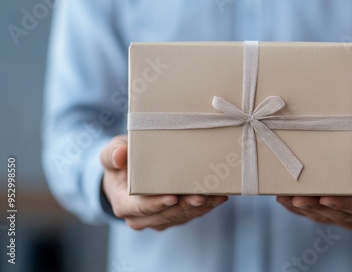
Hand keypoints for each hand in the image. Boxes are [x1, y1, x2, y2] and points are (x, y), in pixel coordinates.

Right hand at [100, 135, 227, 230]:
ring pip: (181, 216)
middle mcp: (141, 218)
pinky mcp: (174, 218)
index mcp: (124, 204)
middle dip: (185, 206)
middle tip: (202, 196)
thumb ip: (112, 154)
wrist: (126, 175)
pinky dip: (205, 206)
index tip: (173, 197)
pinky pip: (190, 214)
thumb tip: (119, 155)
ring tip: (215, 196)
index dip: (157, 203)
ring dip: (200, 207)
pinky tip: (218, 197)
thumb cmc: (120, 163)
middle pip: (166, 214)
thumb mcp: (111, 154)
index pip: (140, 207)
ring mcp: (159, 220)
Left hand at [277, 135, 351, 229]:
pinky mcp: (328, 217)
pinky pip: (310, 215)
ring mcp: (343, 218)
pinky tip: (283, 199)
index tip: (324, 198)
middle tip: (295, 198)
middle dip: (313, 206)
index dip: (341, 203)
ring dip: (301, 208)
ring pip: (320, 216)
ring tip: (284, 197)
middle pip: (334, 213)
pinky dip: (295, 208)